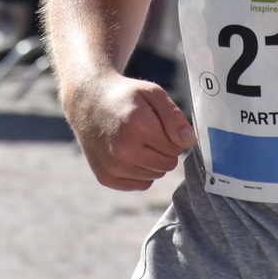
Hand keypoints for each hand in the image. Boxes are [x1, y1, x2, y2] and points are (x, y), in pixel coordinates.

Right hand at [62, 71, 195, 190]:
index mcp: (138, 125)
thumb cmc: (125, 96)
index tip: (157, 124)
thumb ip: (175, 117)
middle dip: (163, 150)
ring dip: (151, 161)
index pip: (176, 148)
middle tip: (148, 133)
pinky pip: (140, 185)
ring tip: (135, 141)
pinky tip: (127, 154)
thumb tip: (189, 141)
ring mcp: (112, 166)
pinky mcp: (105, 178)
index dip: (171, 135)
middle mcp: (123, 149)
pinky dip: (139, 172)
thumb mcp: (153, 93)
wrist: (88, 102)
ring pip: (154, 176)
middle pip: (167, 164)